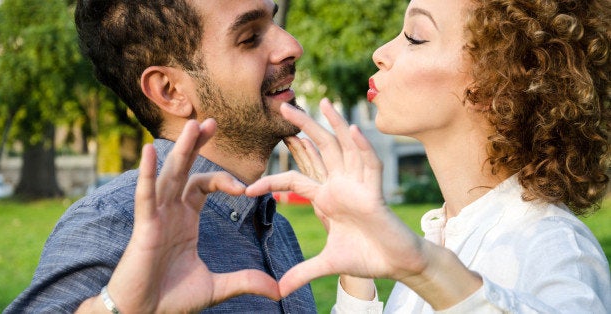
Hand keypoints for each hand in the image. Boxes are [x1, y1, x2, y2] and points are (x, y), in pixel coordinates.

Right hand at [78, 119, 279, 312]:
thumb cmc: (171, 298)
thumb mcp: (216, 287)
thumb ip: (246, 281)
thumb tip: (277, 290)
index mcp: (185, 219)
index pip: (203, 185)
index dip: (223, 180)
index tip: (245, 188)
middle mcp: (170, 212)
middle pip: (185, 170)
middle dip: (197, 146)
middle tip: (211, 121)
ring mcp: (156, 217)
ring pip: (169, 176)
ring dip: (180, 151)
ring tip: (192, 125)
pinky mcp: (144, 228)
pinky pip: (145, 197)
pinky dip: (147, 175)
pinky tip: (148, 153)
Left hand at [248, 99, 428, 296]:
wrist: (395, 265)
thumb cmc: (366, 257)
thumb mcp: (327, 264)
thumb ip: (303, 272)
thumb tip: (279, 290)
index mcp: (326, 197)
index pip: (294, 180)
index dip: (271, 181)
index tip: (247, 189)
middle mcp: (341, 185)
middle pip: (320, 149)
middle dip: (303, 126)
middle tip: (283, 106)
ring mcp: (359, 186)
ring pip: (346, 148)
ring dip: (336, 125)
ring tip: (323, 102)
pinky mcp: (375, 193)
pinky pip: (370, 166)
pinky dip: (362, 149)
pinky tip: (353, 131)